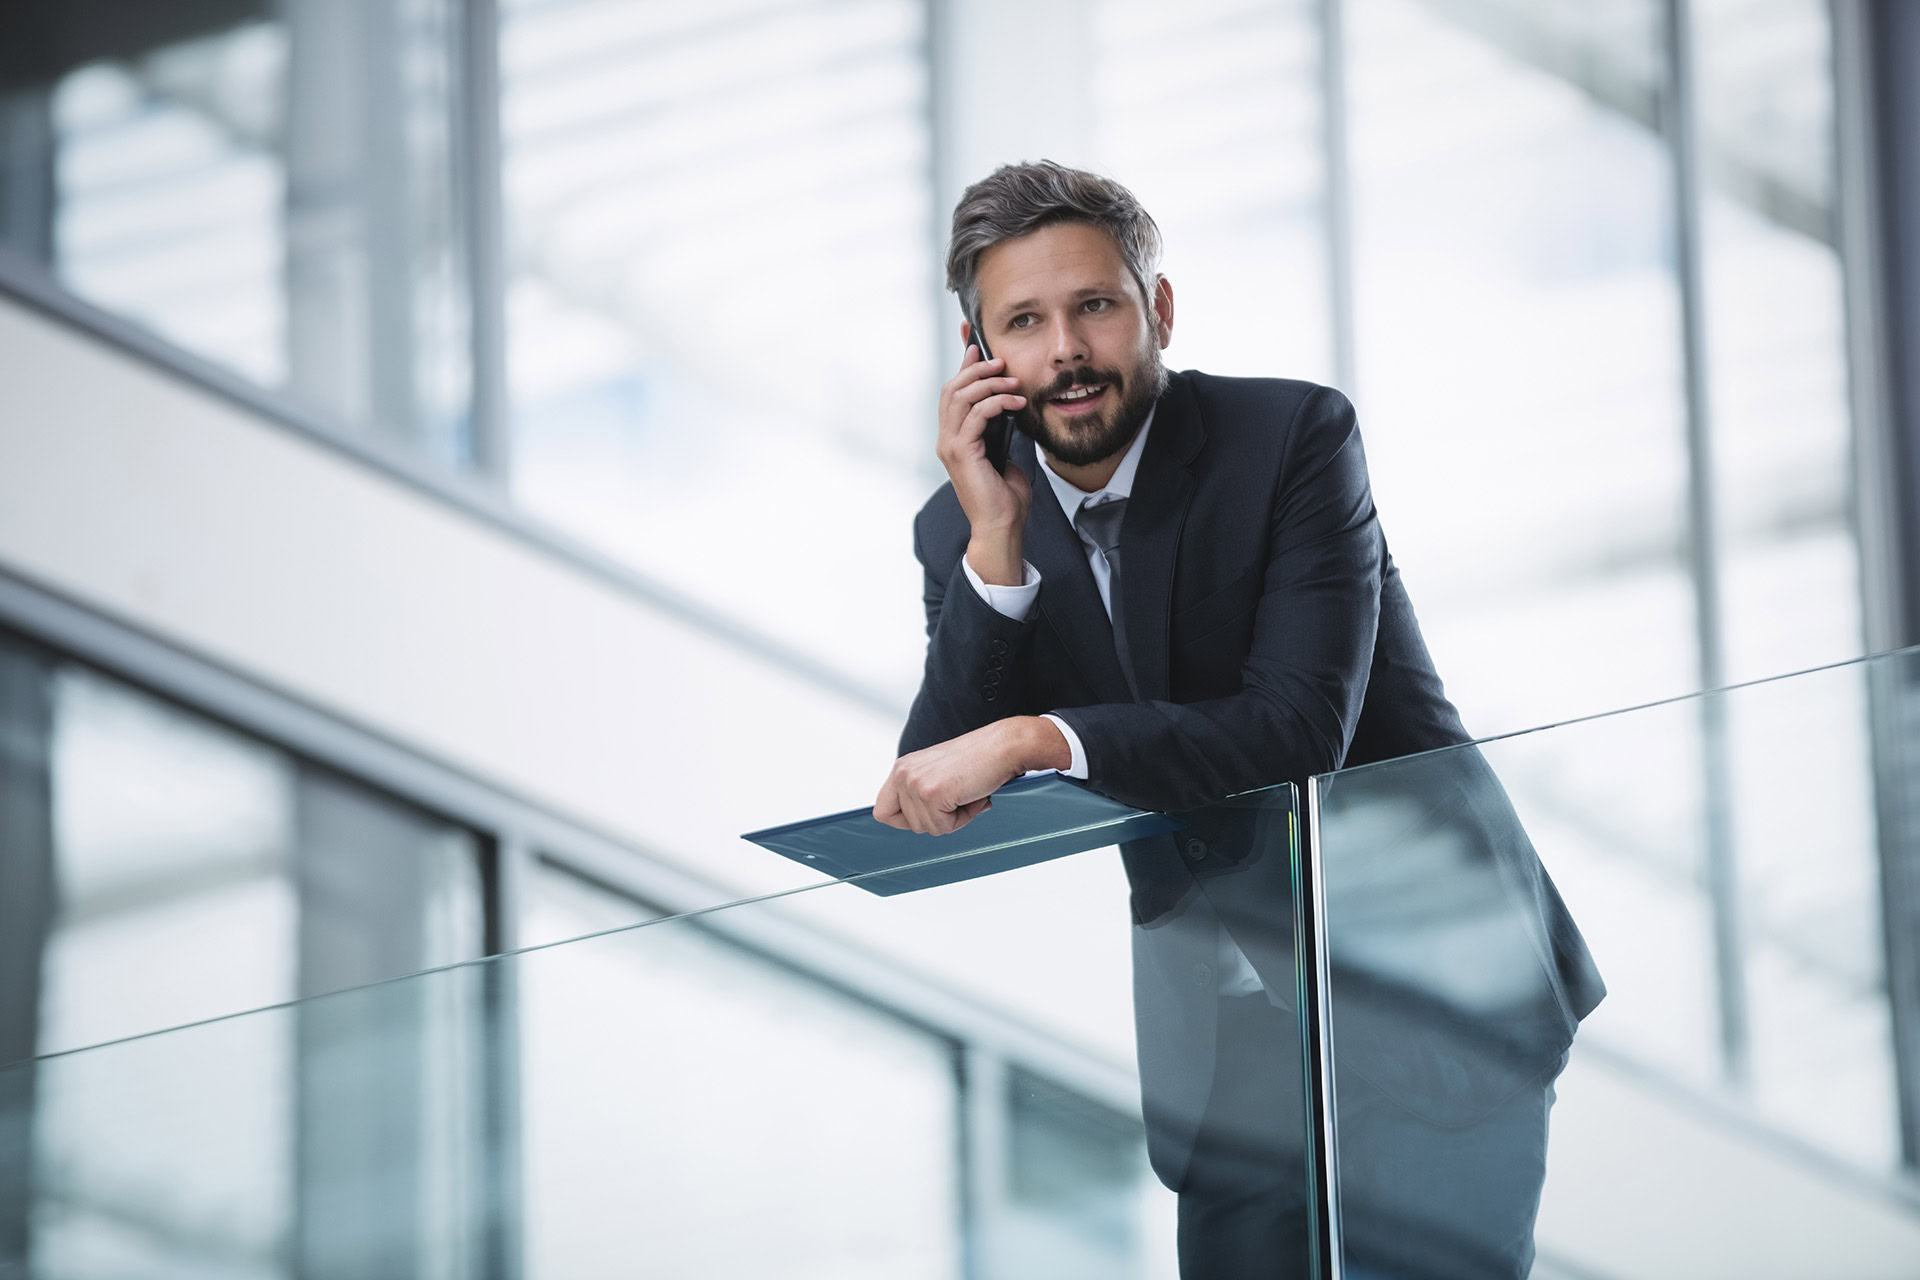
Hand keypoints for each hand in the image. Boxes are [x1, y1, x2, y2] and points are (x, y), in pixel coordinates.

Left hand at [874, 717, 1067, 834]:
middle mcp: (903, 773)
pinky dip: (962, 818)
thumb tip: (916, 823)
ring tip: (968, 794)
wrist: (1003, 746)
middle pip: (908, 825)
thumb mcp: (938, 774)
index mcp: (902, 768)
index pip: (882, 811)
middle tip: (959, 799)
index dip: (905, 820)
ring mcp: (915, 783)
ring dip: (953, 818)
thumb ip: (921, 794)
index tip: (930, 814)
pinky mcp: (932, 793)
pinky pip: (943, 827)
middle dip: (938, 819)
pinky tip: (973, 796)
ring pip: (927, 828)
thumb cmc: (978, 759)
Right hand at [937, 336, 1032, 583]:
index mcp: (954, 438)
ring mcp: (951, 446)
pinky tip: (1016, 402)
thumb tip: (1009, 408)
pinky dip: (997, 402)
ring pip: (960, 397)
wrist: (1002, 527)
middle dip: (976, 368)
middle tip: (1001, 361)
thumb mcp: (1004, 453)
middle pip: (951, 388)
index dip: (962, 366)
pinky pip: (976, 414)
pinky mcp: (962, 452)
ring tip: (1013, 381)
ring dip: (989, 383)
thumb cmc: (1005, 497)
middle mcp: (946, 440)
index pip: (952, 393)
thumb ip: (999, 431)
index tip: (975, 344)